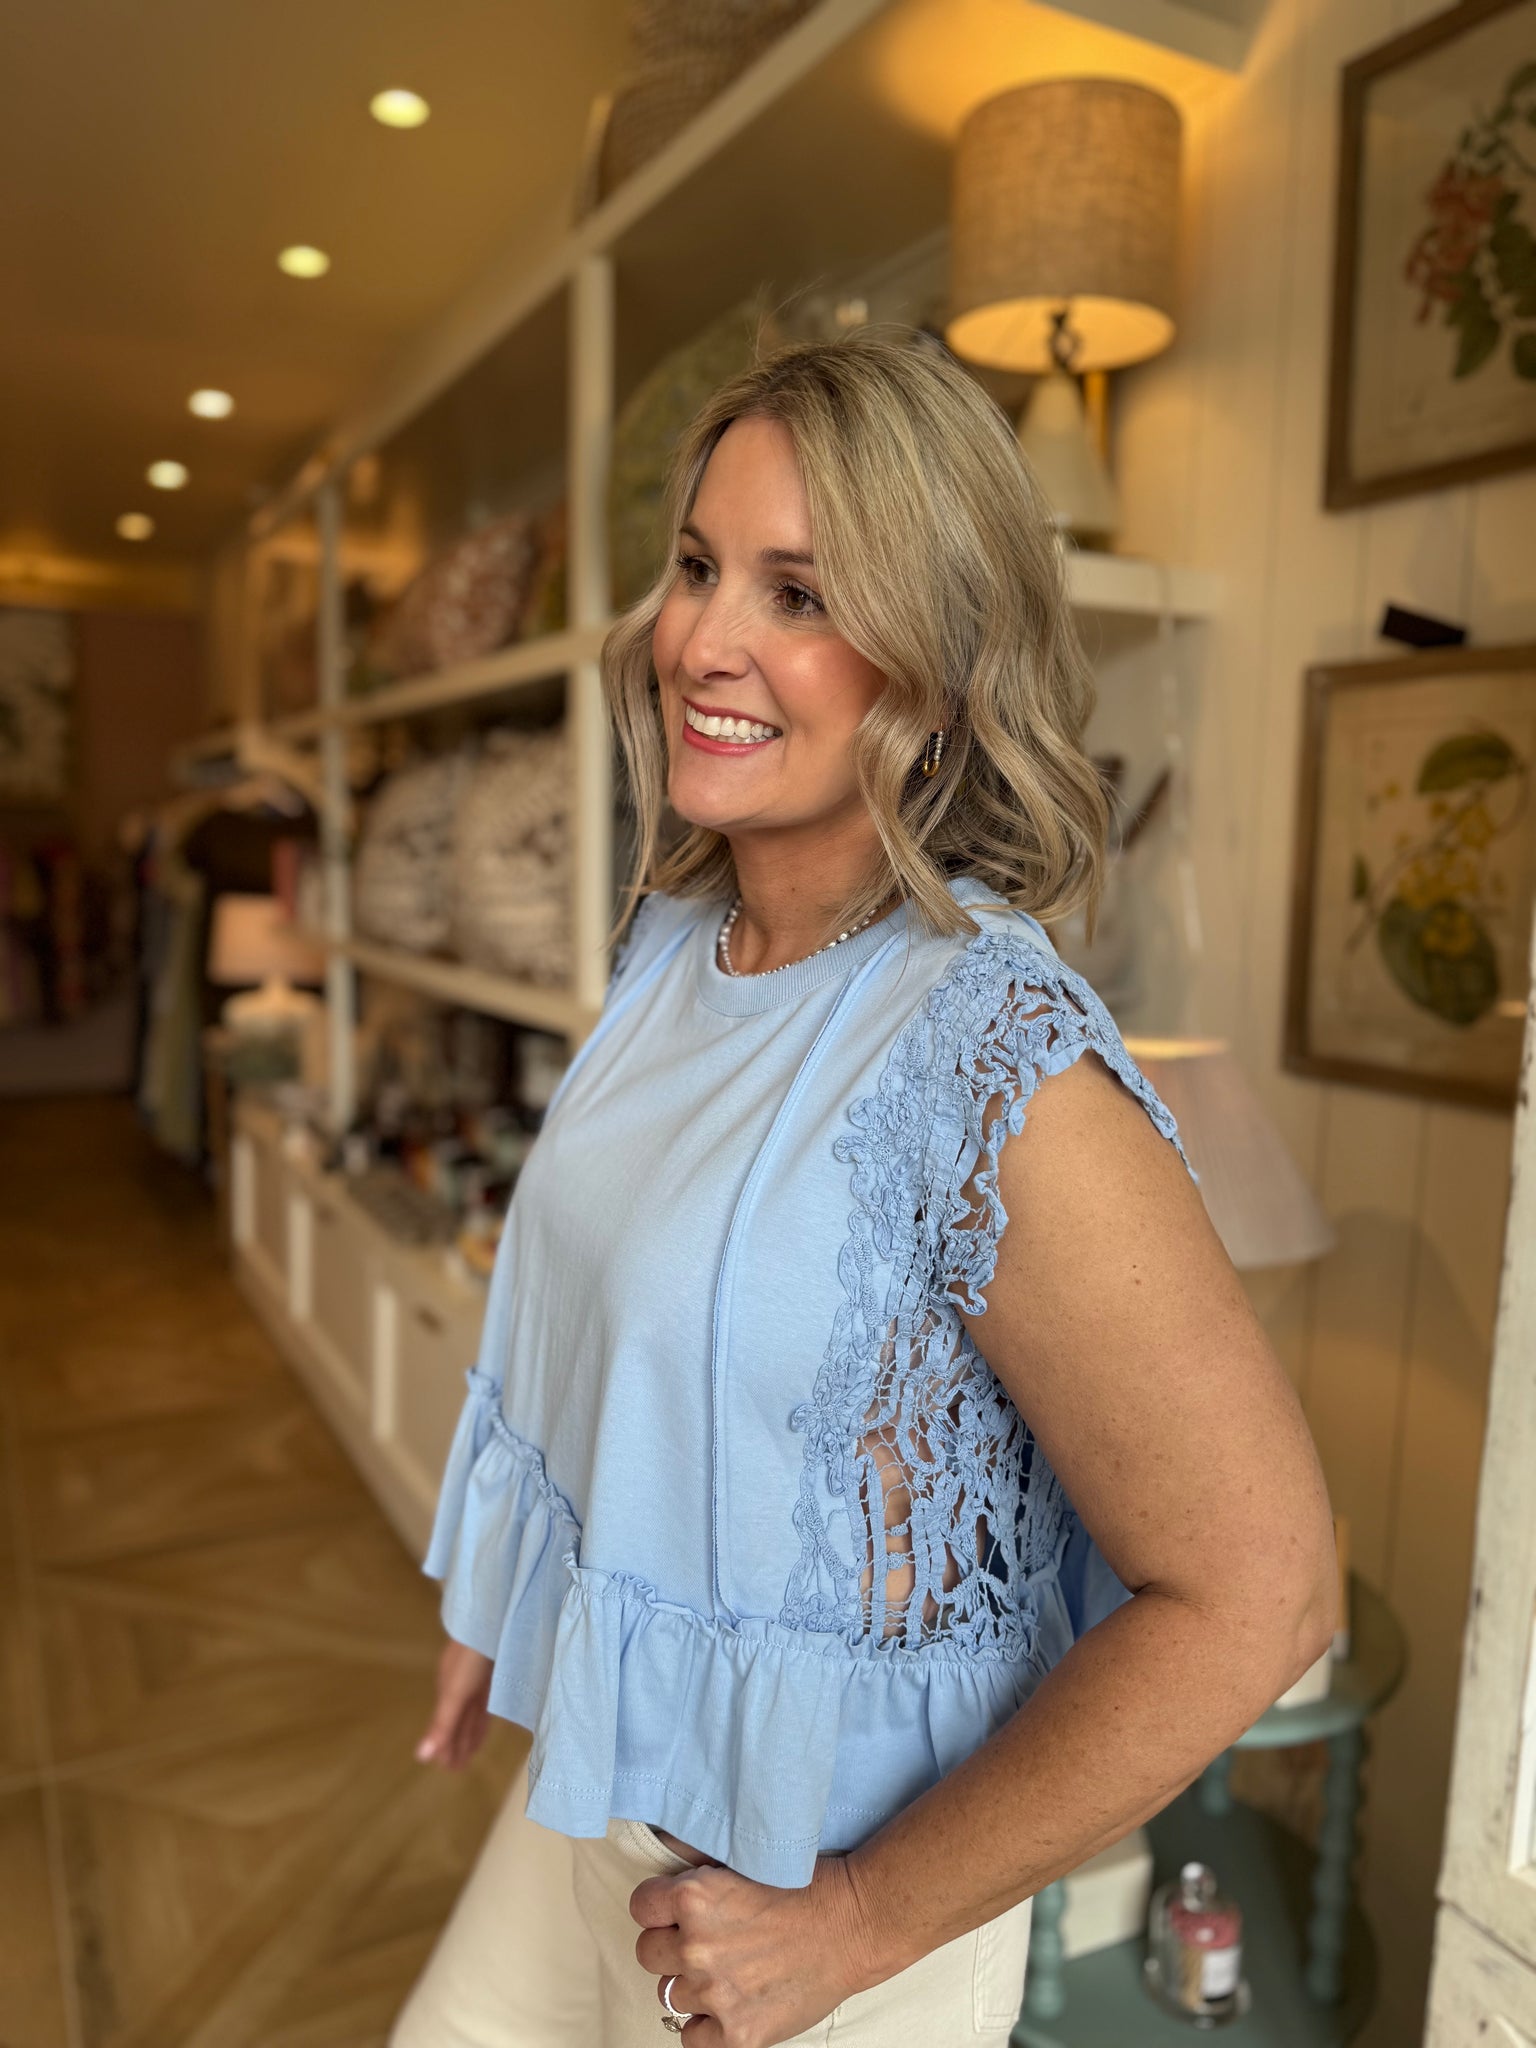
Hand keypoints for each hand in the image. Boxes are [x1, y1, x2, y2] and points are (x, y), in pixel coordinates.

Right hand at [414, 1637, 493, 1768]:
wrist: (492, 1618)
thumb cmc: (471, 1657)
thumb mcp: (455, 1693)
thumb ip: (442, 1724)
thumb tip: (421, 1757)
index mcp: (448, 1690)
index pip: (445, 1726)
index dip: (446, 1747)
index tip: (449, 1769)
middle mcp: (459, 1686)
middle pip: (457, 1722)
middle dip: (456, 1744)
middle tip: (458, 1769)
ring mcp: (475, 1679)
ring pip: (471, 1713)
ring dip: (469, 1734)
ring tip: (470, 1754)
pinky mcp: (492, 1672)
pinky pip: (485, 1701)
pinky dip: (483, 1716)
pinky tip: (486, 1721)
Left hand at [629, 1852, 875, 2045]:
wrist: (856, 1924)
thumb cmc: (806, 1885)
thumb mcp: (745, 1856)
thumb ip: (697, 1860)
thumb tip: (659, 1845)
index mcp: (695, 1898)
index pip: (641, 1907)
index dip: (660, 1908)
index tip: (679, 1911)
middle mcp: (697, 1947)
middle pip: (648, 1954)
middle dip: (672, 1946)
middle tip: (710, 1940)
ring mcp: (716, 1995)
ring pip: (670, 1995)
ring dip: (693, 1984)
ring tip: (730, 1968)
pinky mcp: (738, 2034)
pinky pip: (691, 2037)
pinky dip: (707, 2026)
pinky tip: (731, 2003)